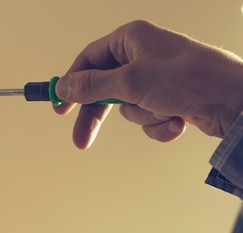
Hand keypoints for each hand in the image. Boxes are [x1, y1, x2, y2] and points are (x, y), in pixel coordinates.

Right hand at [53, 20, 242, 148]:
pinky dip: (160, 125)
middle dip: (98, 116)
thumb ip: (91, 86)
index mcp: (131, 40)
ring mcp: (156, 79)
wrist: (234, 101)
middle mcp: (142, 56)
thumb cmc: (190, 79)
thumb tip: (65, 87)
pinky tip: (177, 122)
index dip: (71, 83)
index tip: (59, 106)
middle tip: (82, 139)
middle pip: (103, 89)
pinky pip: (148, 118)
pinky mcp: (169, 99)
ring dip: (144, 117)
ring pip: (128, 108)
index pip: (88, 60)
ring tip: (163, 112)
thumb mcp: (130, 82)